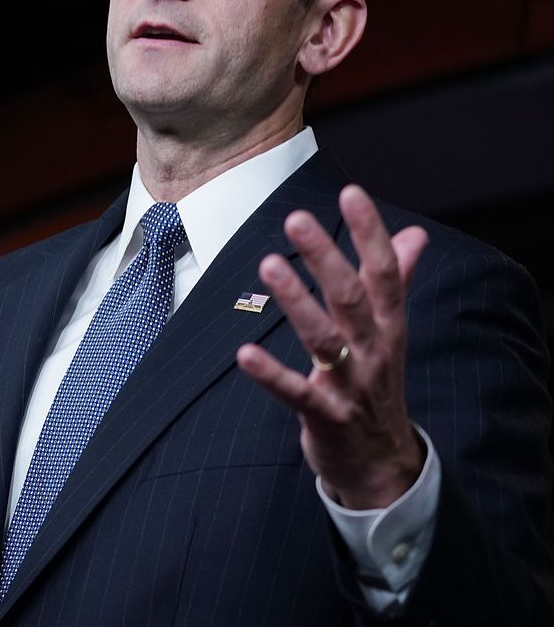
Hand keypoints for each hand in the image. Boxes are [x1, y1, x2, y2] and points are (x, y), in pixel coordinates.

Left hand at [236, 185, 429, 509]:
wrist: (383, 465)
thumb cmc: (377, 387)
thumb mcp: (391, 334)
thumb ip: (398, 281)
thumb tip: (415, 235)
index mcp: (389, 327)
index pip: (385, 272)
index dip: (370, 233)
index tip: (352, 193)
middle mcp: (374, 351)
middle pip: (352, 298)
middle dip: (326, 257)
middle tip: (297, 219)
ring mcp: (351, 386)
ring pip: (325, 338)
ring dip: (297, 302)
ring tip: (268, 266)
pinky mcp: (326, 418)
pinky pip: (297, 393)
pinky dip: (271, 375)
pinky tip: (243, 355)